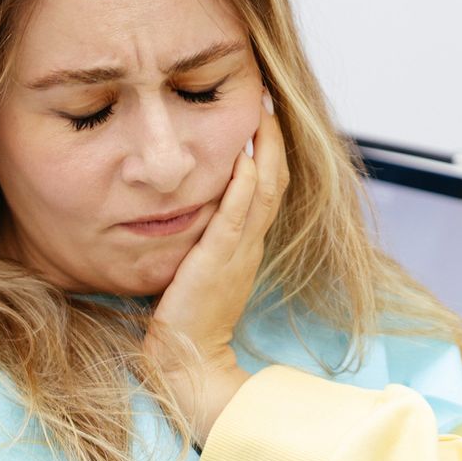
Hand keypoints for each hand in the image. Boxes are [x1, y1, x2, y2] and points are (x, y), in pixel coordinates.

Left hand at [144, 95, 287, 444]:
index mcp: (245, 246)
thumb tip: (194, 212)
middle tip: (266, 99)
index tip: (262, 116)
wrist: (188, 361)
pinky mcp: (218, 261)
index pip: (265, 189)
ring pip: (262, 191)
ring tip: (262, 112)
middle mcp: (248, 244)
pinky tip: (245, 156)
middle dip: (273, 138)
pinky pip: (236, 216)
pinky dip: (243, 185)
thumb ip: (205, 243)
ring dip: (266, 149)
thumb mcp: (201, 272)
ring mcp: (237, 252)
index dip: (269, 151)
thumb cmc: (187, 322)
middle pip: (274, 181)